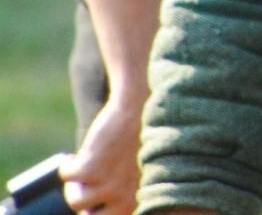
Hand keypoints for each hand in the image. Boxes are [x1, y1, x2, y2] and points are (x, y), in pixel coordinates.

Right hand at [60, 93, 143, 214]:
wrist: (140, 107)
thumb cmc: (145, 136)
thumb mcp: (143, 167)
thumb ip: (128, 189)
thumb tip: (95, 206)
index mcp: (141, 198)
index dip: (100, 208)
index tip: (95, 200)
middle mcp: (124, 197)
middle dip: (86, 204)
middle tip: (84, 188)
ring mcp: (107, 186)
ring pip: (77, 200)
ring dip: (74, 186)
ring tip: (79, 171)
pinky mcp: (89, 170)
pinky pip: (68, 177)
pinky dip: (67, 166)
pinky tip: (73, 157)